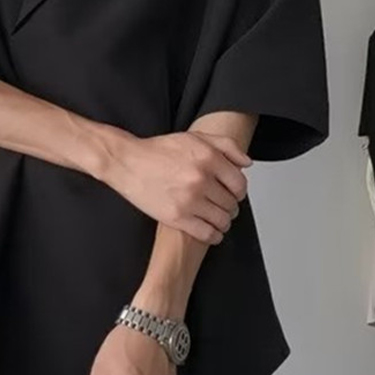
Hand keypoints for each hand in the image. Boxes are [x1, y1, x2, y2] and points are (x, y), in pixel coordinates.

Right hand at [101, 129, 251, 243]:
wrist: (127, 162)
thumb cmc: (158, 151)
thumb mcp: (194, 137)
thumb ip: (225, 146)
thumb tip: (247, 163)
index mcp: (208, 157)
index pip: (240, 184)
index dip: (239, 191)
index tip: (233, 194)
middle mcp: (201, 178)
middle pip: (232, 203)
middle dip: (230, 207)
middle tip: (222, 207)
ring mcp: (189, 199)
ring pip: (222, 220)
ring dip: (223, 222)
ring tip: (217, 219)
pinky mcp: (177, 217)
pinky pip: (207, 234)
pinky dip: (214, 236)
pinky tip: (211, 232)